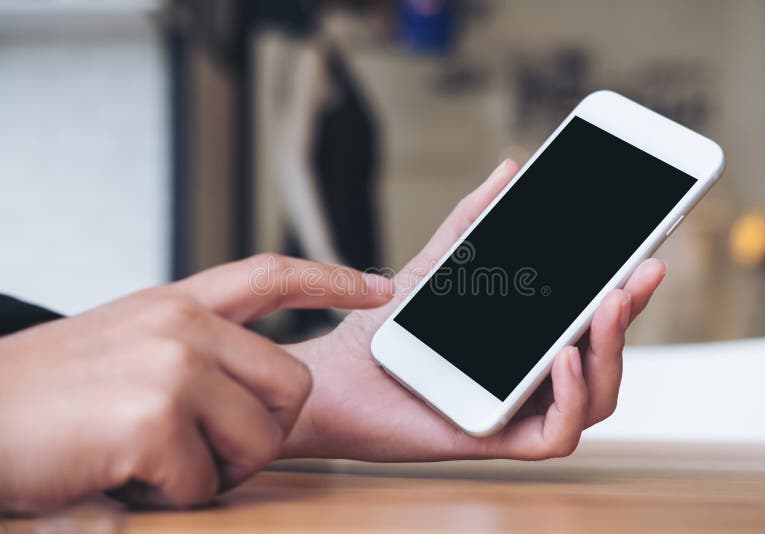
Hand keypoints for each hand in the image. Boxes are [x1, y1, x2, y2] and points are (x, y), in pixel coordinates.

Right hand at [0, 256, 390, 511]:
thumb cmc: (45, 393)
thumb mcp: (125, 341)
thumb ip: (193, 348)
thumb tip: (250, 385)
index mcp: (179, 304)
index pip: (274, 275)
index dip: (335, 279)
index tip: (381, 287)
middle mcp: (184, 326)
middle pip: (293, 386)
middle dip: (261, 431)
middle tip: (204, 448)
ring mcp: (172, 368)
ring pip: (259, 440)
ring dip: (213, 469)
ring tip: (154, 460)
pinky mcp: (154, 420)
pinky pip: (204, 483)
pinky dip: (168, 496)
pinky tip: (124, 477)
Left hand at [282, 159, 666, 460]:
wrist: (336, 373)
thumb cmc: (386, 325)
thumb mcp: (437, 263)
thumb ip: (474, 220)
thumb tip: (510, 169)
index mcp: (526, 339)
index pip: (590, 316)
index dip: (626, 287)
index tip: (647, 247)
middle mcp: (531, 375)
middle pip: (605, 354)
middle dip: (630, 312)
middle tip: (642, 269)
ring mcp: (518, 408)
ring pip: (597, 396)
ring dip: (611, 352)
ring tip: (607, 306)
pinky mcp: (498, 439)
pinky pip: (558, 435)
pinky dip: (572, 399)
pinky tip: (563, 357)